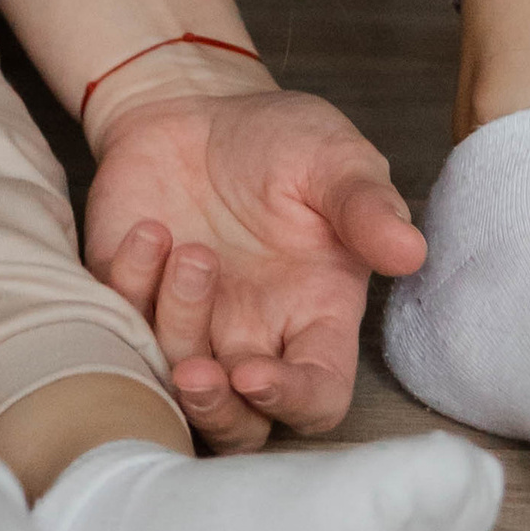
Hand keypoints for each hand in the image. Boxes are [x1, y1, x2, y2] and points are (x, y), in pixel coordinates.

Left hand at [83, 84, 426, 448]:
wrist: (197, 106)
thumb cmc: (279, 141)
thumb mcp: (334, 159)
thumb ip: (366, 207)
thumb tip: (410, 251)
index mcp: (315, 318)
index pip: (317, 397)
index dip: (290, 402)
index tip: (255, 374)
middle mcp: (253, 337)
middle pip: (240, 424)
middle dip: (214, 409)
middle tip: (194, 371)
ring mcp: (190, 323)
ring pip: (175, 379)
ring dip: (175, 324)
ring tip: (188, 248)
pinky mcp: (131, 298)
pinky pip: (119, 320)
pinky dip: (129, 284)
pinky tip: (149, 231)